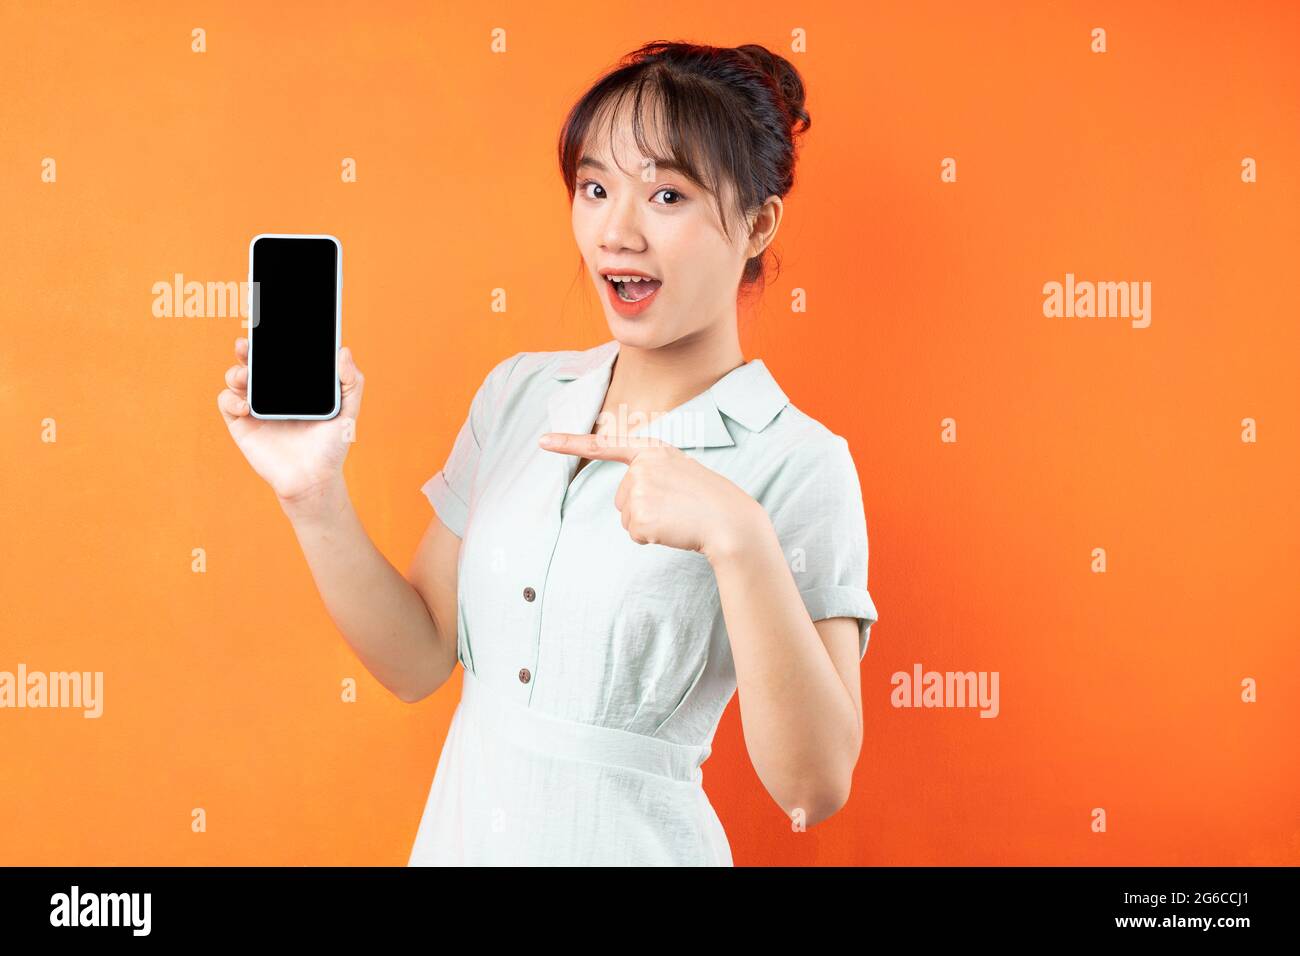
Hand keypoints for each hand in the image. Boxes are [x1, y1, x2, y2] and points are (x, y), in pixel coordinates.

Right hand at [217, 337, 363, 507]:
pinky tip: (245, 406)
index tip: (269, 322)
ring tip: (246, 377)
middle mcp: (273, 391)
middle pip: (254, 360)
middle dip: (247, 348)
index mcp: (295, 383)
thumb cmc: (331, 446)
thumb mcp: (348, 411)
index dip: (272, 337)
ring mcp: (255, 406)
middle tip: (246, 343)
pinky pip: (227, 403)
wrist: (314, 480)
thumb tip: (344, 351)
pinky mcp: (241, 424)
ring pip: (236, 377)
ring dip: (236, 371)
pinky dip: (231, 399)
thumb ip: (351, 382)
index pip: (281, 354)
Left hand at [538, 430, 765, 560]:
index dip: (569, 443)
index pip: (604, 445)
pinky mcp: (641, 516)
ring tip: (677, 516)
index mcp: (652, 449)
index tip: (542, 441)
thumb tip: (629, 499)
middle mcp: (642, 466)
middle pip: (620, 497)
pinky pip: (633, 534)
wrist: (730, 521)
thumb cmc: (707, 499)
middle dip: (643, 507)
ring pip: (626, 517)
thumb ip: (649, 473)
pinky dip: (651, 537)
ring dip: (648, 523)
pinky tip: (673, 528)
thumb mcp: (678, 471)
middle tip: (675, 505)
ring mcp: (640, 490)